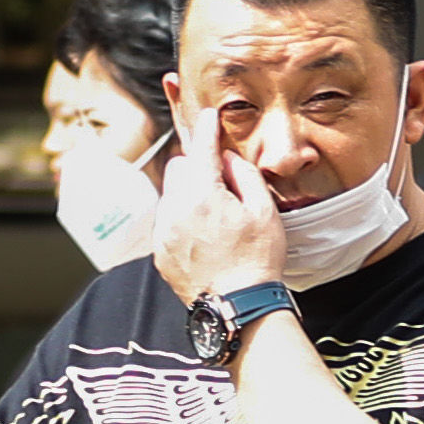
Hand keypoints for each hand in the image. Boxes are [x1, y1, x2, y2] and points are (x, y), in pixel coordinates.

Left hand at [151, 137, 288, 302]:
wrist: (238, 306)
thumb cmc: (256, 260)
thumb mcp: (264, 211)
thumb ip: (244, 176)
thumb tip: (227, 158)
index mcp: (202, 197)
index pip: (200, 150)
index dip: (206, 130)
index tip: (208, 117)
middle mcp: (175, 211)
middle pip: (178, 168)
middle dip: (196, 165)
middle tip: (221, 178)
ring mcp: (163, 233)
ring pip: (170, 194)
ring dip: (188, 192)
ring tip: (215, 211)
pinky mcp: (159, 252)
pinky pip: (166, 220)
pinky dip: (180, 216)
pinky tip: (203, 232)